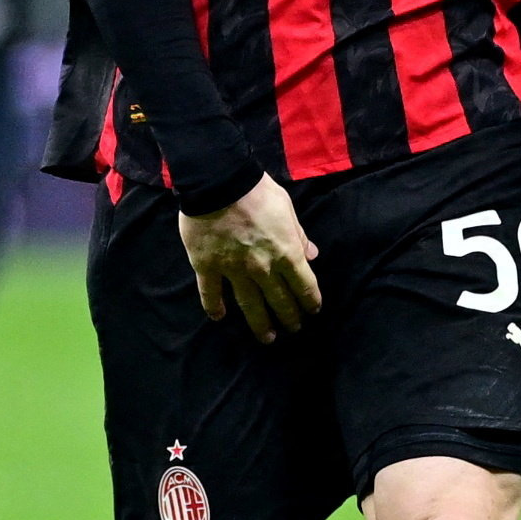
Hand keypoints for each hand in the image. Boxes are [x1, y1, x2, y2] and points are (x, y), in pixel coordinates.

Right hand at [176, 175, 323, 341]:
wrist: (219, 182)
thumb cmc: (257, 191)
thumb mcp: (287, 208)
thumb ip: (298, 235)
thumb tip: (311, 255)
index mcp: (286, 253)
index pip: (304, 285)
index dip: (310, 301)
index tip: (313, 311)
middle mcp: (262, 268)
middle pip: (279, 300)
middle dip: (289, 317)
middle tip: (292, 329)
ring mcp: (233, 269)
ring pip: (249, 304)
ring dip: (259, 323)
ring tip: (267, 337)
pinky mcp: (207, 266)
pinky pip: (210, 291)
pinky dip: (214, 306)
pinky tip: (218, 317)